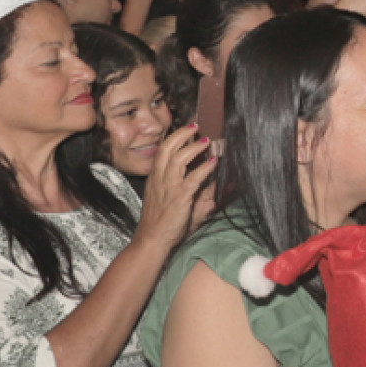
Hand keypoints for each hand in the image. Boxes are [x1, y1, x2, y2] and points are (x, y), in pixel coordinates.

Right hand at [136, 125, 217, 249]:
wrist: (151, 241)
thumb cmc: (161, 224)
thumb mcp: (172, 202)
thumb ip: (190, 191)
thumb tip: (210, 182)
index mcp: (155, 179)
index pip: (162, 151)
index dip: (174, 138)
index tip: (186, 129)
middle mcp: (159, 180)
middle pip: (167, 148)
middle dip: (181, 134)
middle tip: (195, 126)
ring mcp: (168, 188)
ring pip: (178, 159)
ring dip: (194, 147)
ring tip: (207, 140)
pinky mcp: (179, 198)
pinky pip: (192, 179)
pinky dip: (204, 168)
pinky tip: (213, 162)